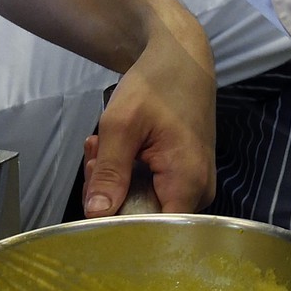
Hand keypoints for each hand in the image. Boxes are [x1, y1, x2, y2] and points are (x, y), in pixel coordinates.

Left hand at [82, 18, 216, 217]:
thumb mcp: (121, 125)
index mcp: (188, 181)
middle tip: (92, 160)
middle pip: (145, 218)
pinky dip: (126, 174)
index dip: (119, 226)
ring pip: (143, 204)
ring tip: (100, 147)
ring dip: (114, 181)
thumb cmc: (157, 84)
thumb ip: (109, 173)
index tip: (94, 197)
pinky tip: (114, 150)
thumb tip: (96, 215)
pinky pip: (150, 190)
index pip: (154, 232)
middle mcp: (198, 191)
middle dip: (110, 195)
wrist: (181, 57)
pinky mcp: (184, 177)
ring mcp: (193, 185)